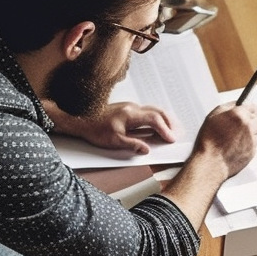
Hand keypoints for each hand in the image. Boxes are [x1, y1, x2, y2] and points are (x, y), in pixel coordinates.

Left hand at [46, 100, 178, 153]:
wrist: (80, 119)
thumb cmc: (94, 129)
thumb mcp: (113, 141)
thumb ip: (132, 145)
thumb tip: (146, 149)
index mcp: (130, 114)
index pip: (154, 120)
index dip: (165, 129)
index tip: (171, 139)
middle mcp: (132, 107)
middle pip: (157, 111)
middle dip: (169, 123)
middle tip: (176, 134)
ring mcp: (130, 107)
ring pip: (153, 110)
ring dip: (164, 119)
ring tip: (171, 129)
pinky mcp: (127, 109)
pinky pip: (147, 111)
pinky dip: (156, 118)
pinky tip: (157, 125)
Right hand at [190, 101, 256, 178]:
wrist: (210, 162)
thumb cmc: (208, 139)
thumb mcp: (214, 116)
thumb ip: (228, 107)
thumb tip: (239, 104)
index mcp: (238, 114)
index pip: (254, 108)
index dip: (255, 110)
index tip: (256, 112)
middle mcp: (248, 126)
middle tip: (252, 125)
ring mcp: (251, 140)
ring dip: (256, 134)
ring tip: (245, 137)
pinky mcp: (252, 152)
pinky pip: (256, 146)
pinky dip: (250, 146)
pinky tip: (240, 147)